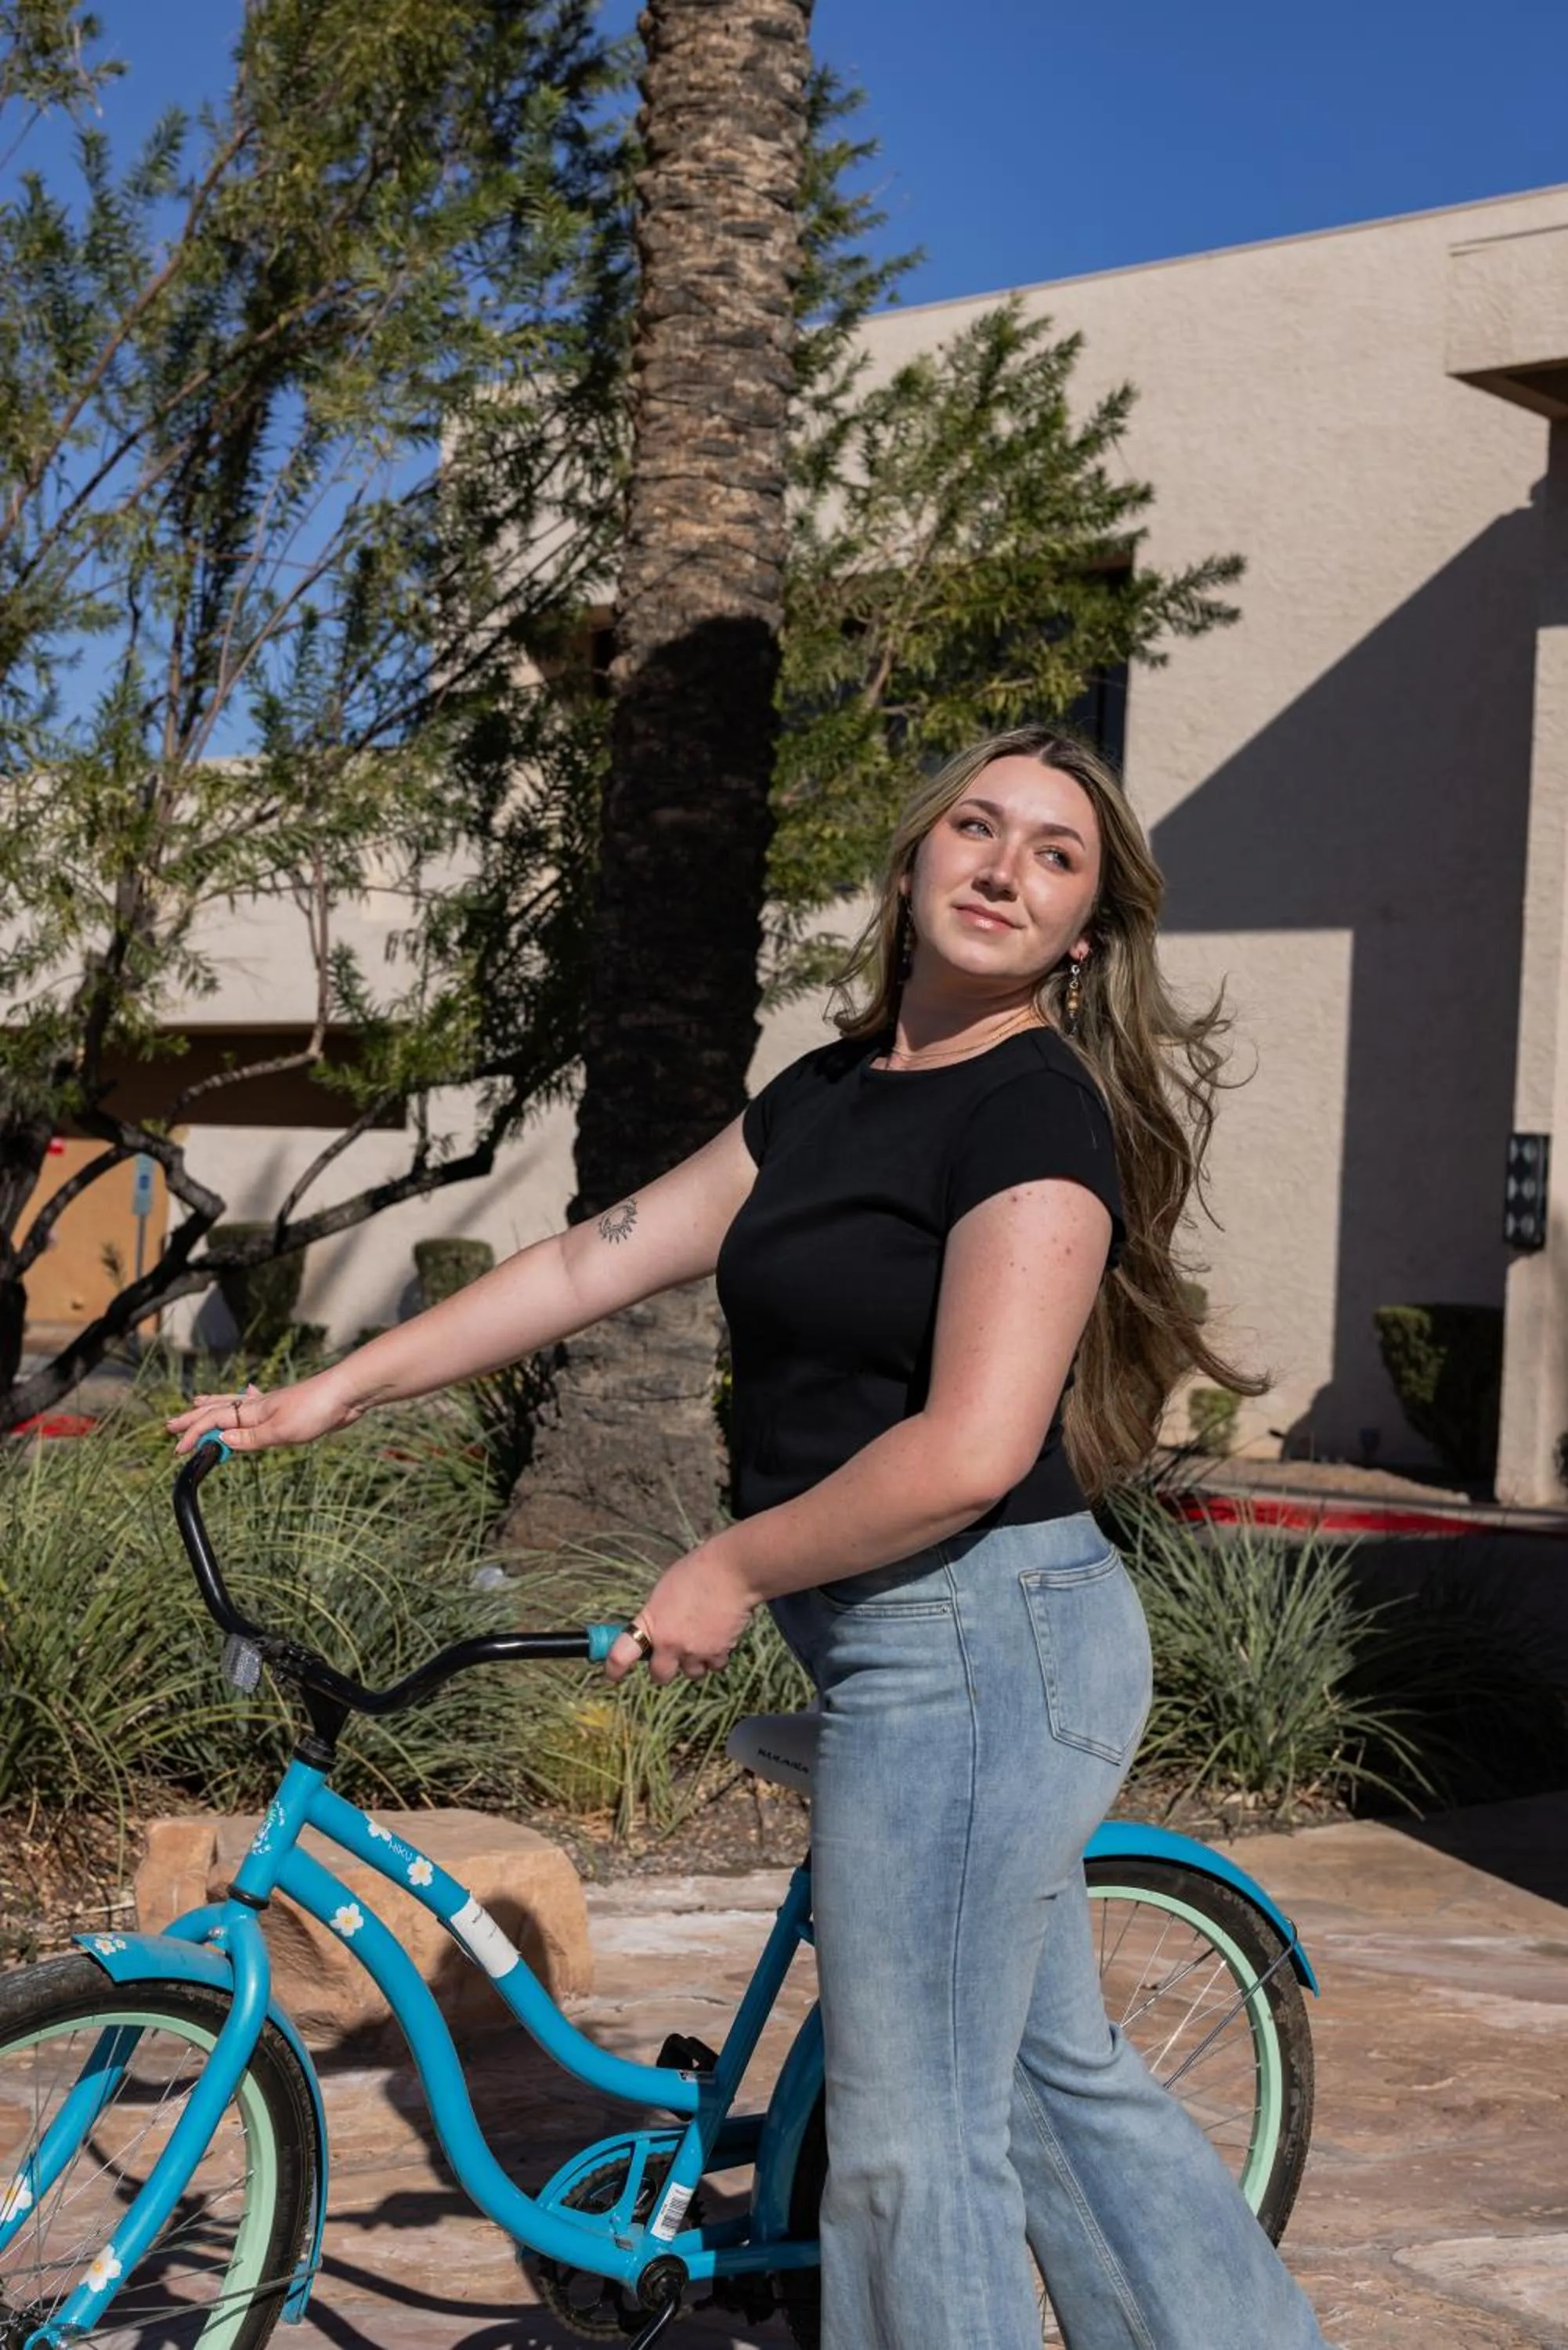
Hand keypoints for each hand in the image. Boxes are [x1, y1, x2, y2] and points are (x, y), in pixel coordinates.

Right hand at [167, 1370, 357, 1455]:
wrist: (346, 1393)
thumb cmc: (315, 1410)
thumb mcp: (281, 1431)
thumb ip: (251, 1439)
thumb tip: (221, 1441)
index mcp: (252, 1411)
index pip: (214, 1422)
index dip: (194, 1435)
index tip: (177, 1451)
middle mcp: (258, 1405)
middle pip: (218, 1410)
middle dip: (194, 1419)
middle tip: (171, 1426)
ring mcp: (272, 1405)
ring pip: (234, 1404)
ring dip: (213, 1405)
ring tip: (197, 1402)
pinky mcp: (286, 1409)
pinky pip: (256, 1403)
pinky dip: (246, 1398)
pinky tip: (249, 1390)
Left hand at [604, 1542, 756, 1684]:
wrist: (732, 1572)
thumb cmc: (696, 1572)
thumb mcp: (663, 1592)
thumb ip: (657, 1616)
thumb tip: (656, 1629)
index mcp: (651, 1624)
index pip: (621, 1655)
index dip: (614, 1669)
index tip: (612, 1675)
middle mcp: (671, 1644)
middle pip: (660, 1675)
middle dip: (663, 1668)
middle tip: (669, 1656)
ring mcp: (696, 1651)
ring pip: (691, 1673)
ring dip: (693, 1662)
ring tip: (700, 1641)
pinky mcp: (719, 1652)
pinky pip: (714, 1665)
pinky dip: (715, 1656)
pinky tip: (718, 1638)